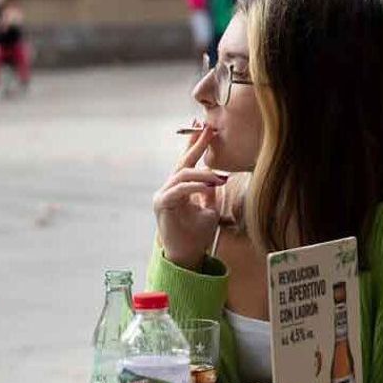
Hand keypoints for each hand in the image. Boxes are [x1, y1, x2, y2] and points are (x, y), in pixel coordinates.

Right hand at [153, 126, 226, 270]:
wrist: (187, 255)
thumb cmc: (197, 234)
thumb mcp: (209, 208)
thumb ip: (208, 192)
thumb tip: (217, 177)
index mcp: (179, 188)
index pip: (187, 162)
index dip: (195, 144)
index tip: (204, 127)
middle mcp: (168, 189)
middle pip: (182, 162)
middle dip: (196, 145)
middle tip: (208, 129)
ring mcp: (163, 195)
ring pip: (182, 175)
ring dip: (203, 174)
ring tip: (220, 178)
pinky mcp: (161, 204)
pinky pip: (180, 190)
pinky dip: (195, 186)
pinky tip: (210, 186)